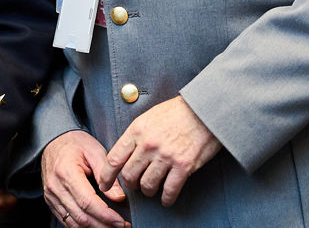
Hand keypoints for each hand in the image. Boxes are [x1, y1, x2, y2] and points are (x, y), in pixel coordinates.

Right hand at [41, 130, 127, 227]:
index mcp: (66, 172)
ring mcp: (51, 196)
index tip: (121, 222)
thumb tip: (119, 197)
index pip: (87, 202)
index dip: (106, 215)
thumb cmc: (76, 143)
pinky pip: (66, 221)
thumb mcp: (95, 151)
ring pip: (73, 223)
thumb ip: (107, 175)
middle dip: (103, 226)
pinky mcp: (51, 202)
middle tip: (122, 226)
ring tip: (112, 227)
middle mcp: (55, 187)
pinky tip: (97, 225)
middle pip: (81, 217)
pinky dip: (83, 226)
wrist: (54, 140)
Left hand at [99, 96, 220, 206]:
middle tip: (135, 185)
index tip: (103, 185)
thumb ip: (136, 135)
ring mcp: (166, 156)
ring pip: (147, 185)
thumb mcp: (149, 117)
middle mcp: (148, 145)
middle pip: (129, 176)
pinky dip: (166, 199)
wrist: (204, 109)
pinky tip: (166, 199)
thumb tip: (126, 154)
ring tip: (151, 190)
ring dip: (148, 192)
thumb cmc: (177, 112)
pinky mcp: (183, 166)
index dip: (106, 176)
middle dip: (130, 185)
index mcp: (137, 131)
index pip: (114, 159)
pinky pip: (169, 190)